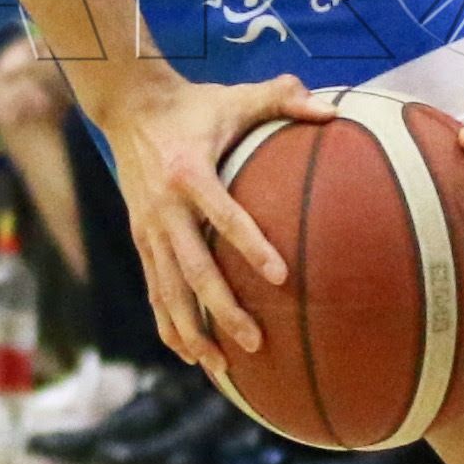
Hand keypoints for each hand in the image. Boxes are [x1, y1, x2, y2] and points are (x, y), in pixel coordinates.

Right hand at [80, 62, 323, 376]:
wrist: (129, 107)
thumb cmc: (194, 104)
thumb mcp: (236, 96)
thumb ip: (283, 98)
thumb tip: (334, 111)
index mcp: (189, 172)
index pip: (223, 215)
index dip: (250, 245)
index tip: (281, 276)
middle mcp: (163, 207)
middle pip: (193, 268)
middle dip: (222, 309)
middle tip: (256, 341)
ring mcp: (148, 228)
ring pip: (168, 290)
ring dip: (193, 330)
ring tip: (221, 367)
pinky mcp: (141, 239)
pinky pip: (154, 290)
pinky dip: (169, 325)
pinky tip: (189, 355)